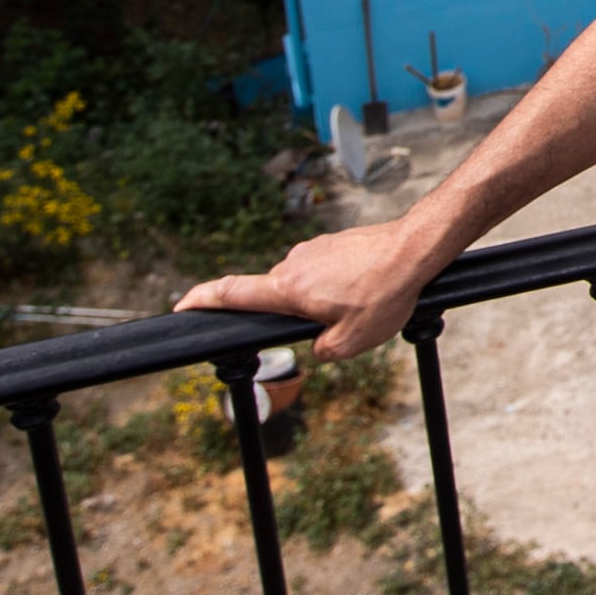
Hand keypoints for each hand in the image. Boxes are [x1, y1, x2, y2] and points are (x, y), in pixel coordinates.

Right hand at [177, 218, 452, 362]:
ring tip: (363, 305)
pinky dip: (338, 286)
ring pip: (305, 286)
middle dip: (298, 318)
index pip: (233, 293)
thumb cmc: (384, 293)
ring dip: (323, 301)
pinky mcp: (332, 242)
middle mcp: (293, 264)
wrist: (415, 248)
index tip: (180, 307)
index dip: (202, 300)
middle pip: (277, 298)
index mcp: (288, 289)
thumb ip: (321, 351)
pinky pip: (324, 272)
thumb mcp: (351, 343)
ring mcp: (313, 249)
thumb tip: (317, 345)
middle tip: (336, 325)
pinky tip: (368, 290)